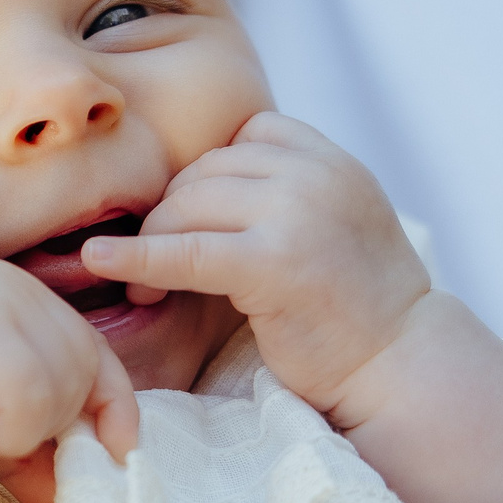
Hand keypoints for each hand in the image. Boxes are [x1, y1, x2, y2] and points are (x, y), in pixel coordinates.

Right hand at [0, 261, 136, 502]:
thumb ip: (29, 438)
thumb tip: (79, 481)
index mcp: (18, 295)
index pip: (95, 350)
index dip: (114, 405)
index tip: (115, 451)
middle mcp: (15, 286)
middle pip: (87, 371)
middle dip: (53, 425)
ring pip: (64, 387)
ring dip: (22, 429)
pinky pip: (32, 399)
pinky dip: (5, 431)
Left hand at [79, 112, 430, 424]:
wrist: (400, 367)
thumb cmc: (358, 310)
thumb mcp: (337, 223)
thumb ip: (288, 192)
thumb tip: (201, 185)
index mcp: (334, 162)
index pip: (247, 134)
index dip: (208, 176)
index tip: (192, 221)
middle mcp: (318, 175)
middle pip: (208, 169)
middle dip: (172, 214)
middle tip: (154, 265)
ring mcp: (299, 213)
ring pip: (188, 202)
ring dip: (156, 242)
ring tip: (148, 289)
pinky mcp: (274, 262)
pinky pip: (184, 251)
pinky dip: (137, 258)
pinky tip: (101, 261)